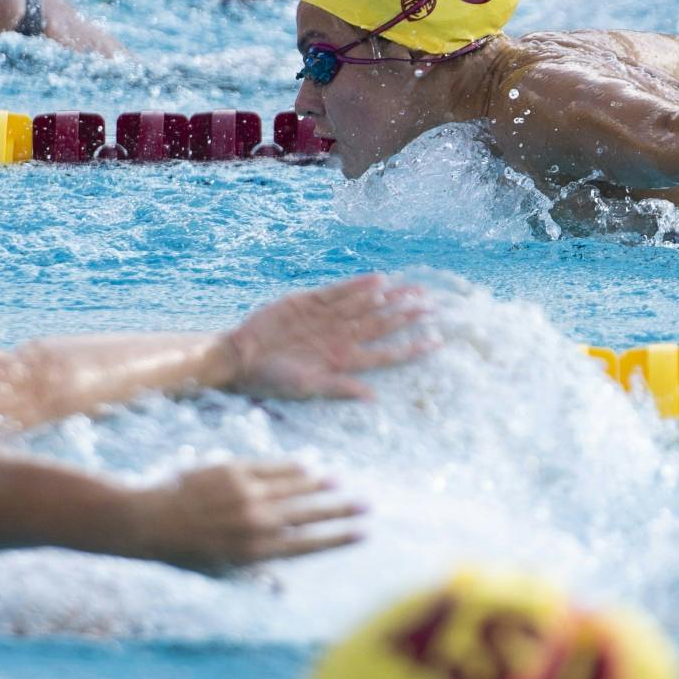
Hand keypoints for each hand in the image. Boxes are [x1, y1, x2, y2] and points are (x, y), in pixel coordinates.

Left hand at [125, 461, 363, 573]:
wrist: (148, 521)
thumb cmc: (185, 552)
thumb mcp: (220, 572)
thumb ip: (254, 576)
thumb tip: (281, 589)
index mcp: (256, 553)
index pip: (308, 544)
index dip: (338, 538)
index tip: (362, 533)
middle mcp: (256, 524)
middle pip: (310, 514)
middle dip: (341, 510)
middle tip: (366, 504)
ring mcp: (246, 495)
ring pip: (294, 487)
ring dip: (319, 485)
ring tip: (340, 482)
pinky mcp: (233, 471)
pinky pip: (272, 467)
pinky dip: (292, 467)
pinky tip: (307, 465)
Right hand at [222, 273, 434, 400]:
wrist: (240, 357)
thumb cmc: (272, 379)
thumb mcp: (307, 388)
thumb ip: (340, 388)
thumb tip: (373, 399)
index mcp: (343, 361)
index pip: (385, 353)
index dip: (411, 347)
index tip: (438, 340)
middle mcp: (340, 338)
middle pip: (381, 324)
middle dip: (407, 315)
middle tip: (434, 305)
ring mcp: (326, 318)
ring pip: (366, 305)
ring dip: (391, 298)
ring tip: (417, 290)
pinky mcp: (309, 301)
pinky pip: (339, 290)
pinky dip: (359, 285)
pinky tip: (380, 280)